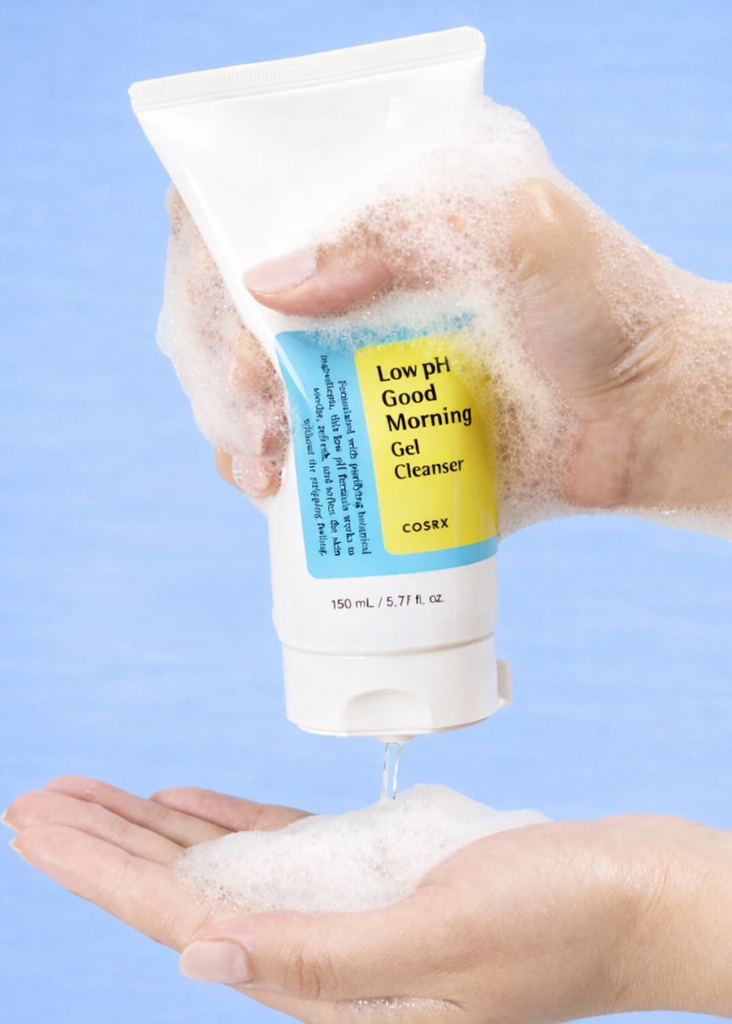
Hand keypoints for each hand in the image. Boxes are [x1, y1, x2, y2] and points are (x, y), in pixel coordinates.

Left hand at [6, 778, 731, 1023]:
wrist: (635, 896)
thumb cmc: (561, 924)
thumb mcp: (442, 944)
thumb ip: (321, 960)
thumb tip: (203, 959)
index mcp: (328, 984)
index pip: (181, 923)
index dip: (100, 872)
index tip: (37, 821)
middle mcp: (322, 953)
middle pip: (184, 895)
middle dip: (107, 846)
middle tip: (41, 797)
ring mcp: (347, 911)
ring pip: (223, 869)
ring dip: (156, 831)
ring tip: (98, 796)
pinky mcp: (376, 875)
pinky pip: (278, 849)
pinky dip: (226, 824)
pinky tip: (186, 806)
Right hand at [168, 177, 731, 525]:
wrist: (651, 416)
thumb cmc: (605, 308)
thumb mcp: (513, 229)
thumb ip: (396, 229)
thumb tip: (266, 284)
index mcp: (381, 208)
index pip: (254, 200)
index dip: (212, 249)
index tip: (238, 314)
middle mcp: (355, 281)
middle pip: (230, 300)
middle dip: (216, 355)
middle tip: (254, 405)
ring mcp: (357, 358)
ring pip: (245, 377)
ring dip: (226, 417)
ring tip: (259, 462)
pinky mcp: (372, 430)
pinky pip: (291, 442)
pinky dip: (259, 465)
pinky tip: (267, 487)